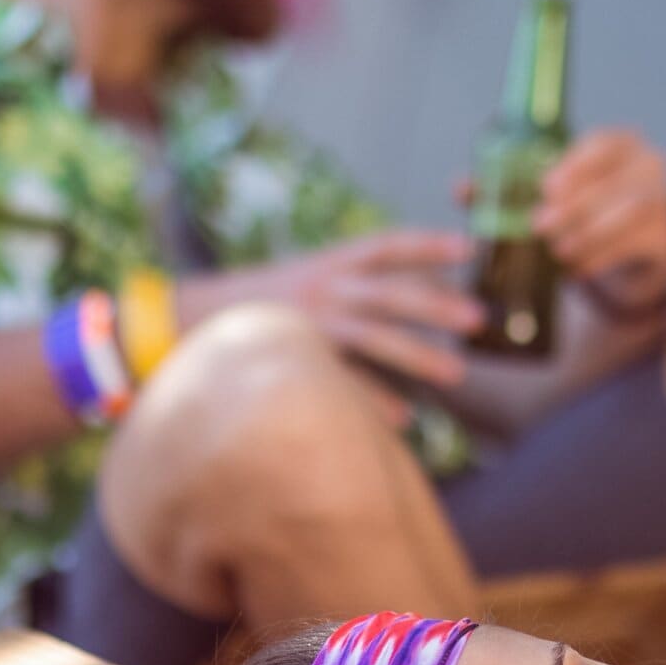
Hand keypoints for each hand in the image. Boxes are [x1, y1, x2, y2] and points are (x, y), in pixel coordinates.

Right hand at [182, 230, 482, 389]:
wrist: (186, 321)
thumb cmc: (267, 302)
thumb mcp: (311, 277)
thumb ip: (358, 282)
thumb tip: (420, 290)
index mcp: (329, 262)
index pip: (386, 245)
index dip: (428, 243)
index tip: (469, 247)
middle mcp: (322, 288)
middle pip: (389, 292)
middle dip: (436, 304)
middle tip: (479, 318)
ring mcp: (308, 324)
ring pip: (371, 337)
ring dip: (417, 355)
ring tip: (456, 374)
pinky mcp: (294, 359)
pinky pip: (341, 382)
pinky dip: (372, 401)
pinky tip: (404, 420)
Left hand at [532, 129, 665, 312]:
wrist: (631, 248)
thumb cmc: (590, 207)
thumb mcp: (566, 189)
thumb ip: (531, 186)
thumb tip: (476, 191)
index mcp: (623, 144)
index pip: (605, 144)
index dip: (576, 165)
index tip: (546, 188)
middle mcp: (650, 166)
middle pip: (617, 181)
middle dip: (576, 205)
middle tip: (540, 225)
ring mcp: (664, 201)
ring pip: (632, 212)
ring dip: (590, 232)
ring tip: (558, 249)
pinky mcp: (665, 237)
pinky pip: (636, 244)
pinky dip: (602, 257)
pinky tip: (576, 268)